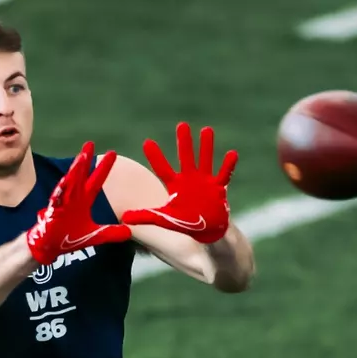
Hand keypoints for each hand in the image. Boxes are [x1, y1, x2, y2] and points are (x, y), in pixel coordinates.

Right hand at [25, 142, 132, 264]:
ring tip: (81, 157)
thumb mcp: (96, 235)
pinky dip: (61, 190)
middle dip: (85, 159)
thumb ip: (112, 233)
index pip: (96, 180)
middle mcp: (74, 197)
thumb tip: (130, 232)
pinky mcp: (54, 210)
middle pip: (81, 175)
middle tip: (90, 144)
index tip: (112, 153)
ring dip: (75, 170)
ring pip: (70, 182)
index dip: (104, 168)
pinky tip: (65, 180)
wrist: (52, 246)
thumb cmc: (70, 238)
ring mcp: (63, 202)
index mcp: (84, 200)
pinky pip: (58, 198)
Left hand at [121, 122, 236, 244]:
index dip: (156, 156)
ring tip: (206, 129)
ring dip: (206, 146)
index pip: (163, 168)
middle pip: (186, 157)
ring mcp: (205, 182)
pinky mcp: (218, 188)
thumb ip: (146, 216)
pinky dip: (228, 165)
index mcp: (175, 185)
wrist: (207, 232)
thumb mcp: (165, 219)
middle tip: (181, 125)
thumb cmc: (186, 225)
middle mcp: (190, 179)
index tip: (147, 142)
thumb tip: (124, 218)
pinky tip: (232, 153)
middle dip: (184, 142)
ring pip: (205, 160)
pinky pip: (224, 174)